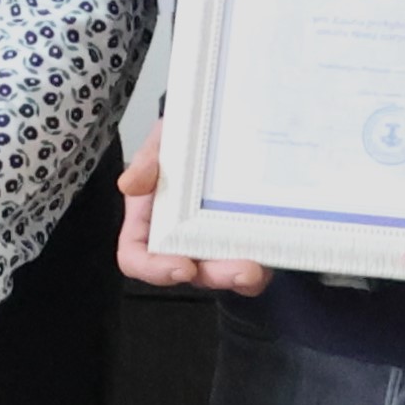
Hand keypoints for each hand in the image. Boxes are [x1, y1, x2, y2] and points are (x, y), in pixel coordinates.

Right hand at [112, 135, 264, 296]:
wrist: (224, 128)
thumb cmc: (186, 141)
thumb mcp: (164, 139)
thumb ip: (147, 160)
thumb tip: (130, 184)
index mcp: (149, 222)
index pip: (137, 258)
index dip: (154, 269)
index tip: (181, 267)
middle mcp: (179, 240)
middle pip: (189, 272)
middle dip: (215, 275)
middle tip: (240, 269)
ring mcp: (212, 245)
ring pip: (222, 274)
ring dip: (241, 277)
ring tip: (259, 267)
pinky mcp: (243, 244)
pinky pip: (253, 267)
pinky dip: (264, 266)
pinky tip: (275, 255)